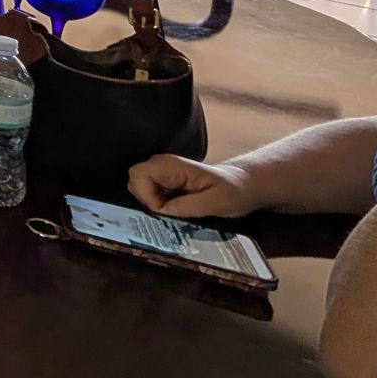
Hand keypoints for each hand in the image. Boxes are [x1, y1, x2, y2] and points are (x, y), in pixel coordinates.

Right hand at [127, 154, 259, 218]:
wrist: (243, 187)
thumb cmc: (233, 191)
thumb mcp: (216, 202)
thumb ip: (188, 205)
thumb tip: (162, 211)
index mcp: (171, 165)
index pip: (138, 175)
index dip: (146, 196)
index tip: (164, 211)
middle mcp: (162, 165)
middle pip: (134, 180)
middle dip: (145, 201)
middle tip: (167, 212)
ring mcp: (162, 174)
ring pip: (138, 188)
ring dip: (151, 204)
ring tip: (173, 212)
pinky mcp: (164, 183)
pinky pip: (148, 194)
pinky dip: (156, 206)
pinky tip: (174, 210)